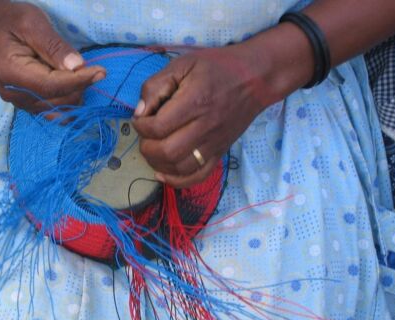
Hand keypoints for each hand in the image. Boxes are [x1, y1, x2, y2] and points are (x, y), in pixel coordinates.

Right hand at [0, 0, 105, 112]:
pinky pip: (53, 111)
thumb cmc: (12, 21)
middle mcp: (13, 93)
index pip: (50, 86)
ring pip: (58, 109)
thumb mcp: (33, 23)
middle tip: (92, 68)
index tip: (101, 72)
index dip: (78, 82)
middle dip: (79, 87)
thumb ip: (54, 46)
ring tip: (80, 73)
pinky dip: (68, 100)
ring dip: (75, 94)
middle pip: (56, 101)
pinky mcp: (27, 104)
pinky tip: (73, 85)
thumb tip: (77, 66)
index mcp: (10, 72)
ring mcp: (19, 102)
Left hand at [132, 26, 313, 187]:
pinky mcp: (220, 152)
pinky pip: (198, 176)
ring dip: (158, 163)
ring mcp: (214, 143)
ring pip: (180, 168)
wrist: (255, 78)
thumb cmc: (217, 67)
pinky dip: (177, 180)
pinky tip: (164, 172)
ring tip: (153, 149)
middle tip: (146, 135)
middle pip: (167, 152)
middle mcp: (205, 127)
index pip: (158, 127)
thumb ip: (156, 85)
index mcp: (194, 102)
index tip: (141, 118)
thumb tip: (140, 111)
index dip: (141, 126)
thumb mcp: (182, 64)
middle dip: (147, 147)